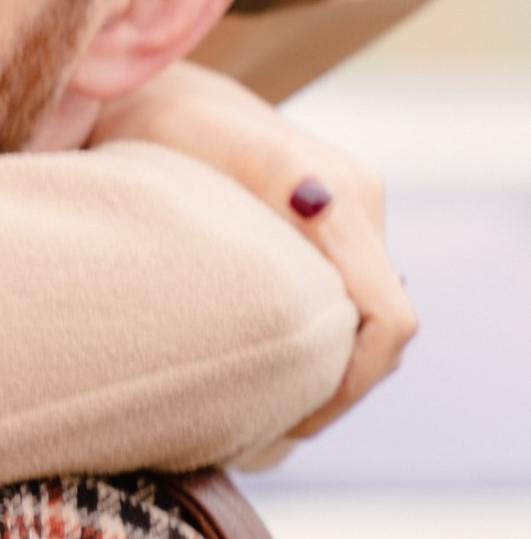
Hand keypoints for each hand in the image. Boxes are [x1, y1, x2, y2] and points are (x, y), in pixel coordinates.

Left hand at [92, 62, 416, 438]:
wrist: (151, 98)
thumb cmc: (157, 134)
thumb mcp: (192, 158)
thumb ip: (259, 183)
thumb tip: (315, 207)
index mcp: (342, 199)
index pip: (387, 318)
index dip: (349, 384)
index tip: (289, 425)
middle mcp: (359, 208)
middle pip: (381, 334)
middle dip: (334, 393)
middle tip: (262, 440)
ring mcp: (348, 220)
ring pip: (361, 327)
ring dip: (322, 378)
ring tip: (254, 422)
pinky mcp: (326, 232)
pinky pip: (341, 306)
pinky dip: (311, 351)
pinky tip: (256, 382)